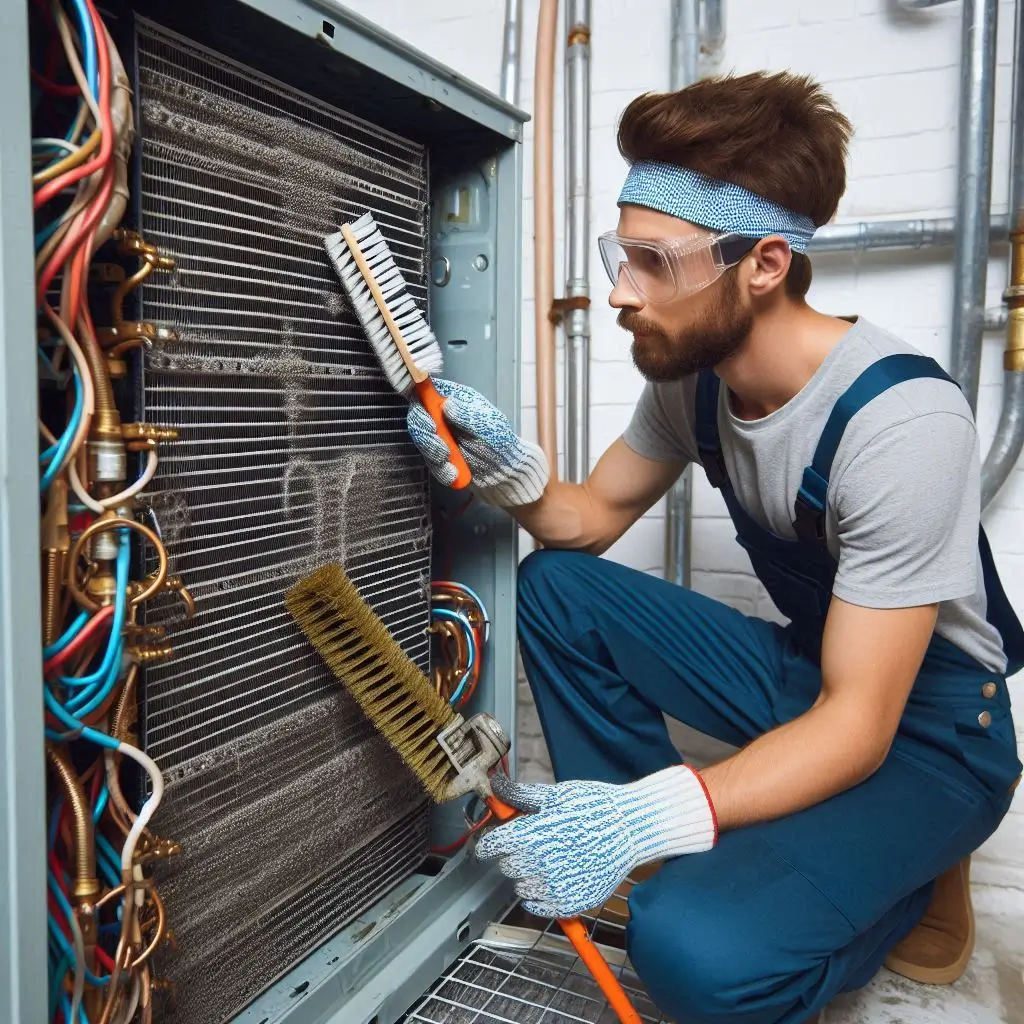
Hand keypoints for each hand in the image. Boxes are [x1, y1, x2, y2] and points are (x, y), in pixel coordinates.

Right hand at [406, 378, 548, 506]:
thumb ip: (467, 415)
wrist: (503, 471)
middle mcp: (442, 416)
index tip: (428, 419)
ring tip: (451, 465)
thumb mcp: (488, 425)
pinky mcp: (437, 455)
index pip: (427, 393)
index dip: (420, 402)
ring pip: (421, 441)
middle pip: (418, 417)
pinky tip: (454, 474)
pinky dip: (440, 469)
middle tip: (440, 448)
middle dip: (424, 434)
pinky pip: (429, 461)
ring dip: (432, 454)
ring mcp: (438, 436)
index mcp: (454, 400)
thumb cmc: (499, 441)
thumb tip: (446, 404)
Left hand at [474, 767, 715, 918]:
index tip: (489, 844)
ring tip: (549, 861)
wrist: (630, 829)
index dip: (488, 843)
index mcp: (532, 833)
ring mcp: (555, 886)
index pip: (492, 845)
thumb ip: (522, 795)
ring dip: (528, 876)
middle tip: (531, 845)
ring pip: (521, 887)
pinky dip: (539, 896)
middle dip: (514, 855)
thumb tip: (496, 786)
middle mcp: (539, 862)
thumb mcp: (557, 795)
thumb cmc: (594, 807)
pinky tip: (553, 879)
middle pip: (507, 866)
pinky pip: (537, 907)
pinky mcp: (569, 903)